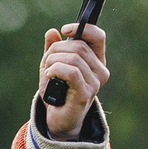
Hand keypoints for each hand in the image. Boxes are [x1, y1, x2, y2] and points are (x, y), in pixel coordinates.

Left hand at [39, 22, 108, 137]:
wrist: (58, 119)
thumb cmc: (58, 92)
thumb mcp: (52, 65)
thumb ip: (53, 49)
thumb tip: (52, 32)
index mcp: (96, 61)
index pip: (98, 36)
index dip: (83, 29)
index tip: (65, 29)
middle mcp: (100, 71)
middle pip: (79, 46)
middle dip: (57, 49)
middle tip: (47, 61)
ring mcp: (95, 83)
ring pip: (74, 58)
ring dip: (53, 61)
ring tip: (47, 71)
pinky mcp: (86, 93)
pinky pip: (71, 72)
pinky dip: (56, 69)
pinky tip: (49, 75)